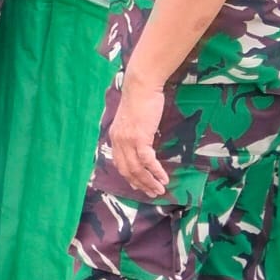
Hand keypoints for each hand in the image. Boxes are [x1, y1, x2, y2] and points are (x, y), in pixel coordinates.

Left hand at [109, 81, 169, 197]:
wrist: (141, 87)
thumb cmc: (140, 101)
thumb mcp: (131, 120)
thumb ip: (133, 134)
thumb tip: (141, 146)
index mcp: (115, 137)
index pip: (119, 163)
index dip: (129, 177)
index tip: (139, 186)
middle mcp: (118, 141)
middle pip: (127, 170)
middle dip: (140, 184)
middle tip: (152, 193)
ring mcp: (127, 140)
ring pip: (137, 169)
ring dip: (149, 182)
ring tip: (160, 189)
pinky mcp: (139, 138)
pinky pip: (147, 161)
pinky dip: (155, 171)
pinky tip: (164, 178)